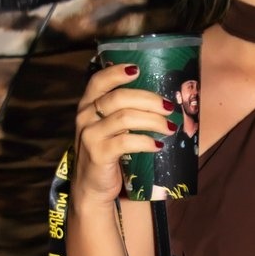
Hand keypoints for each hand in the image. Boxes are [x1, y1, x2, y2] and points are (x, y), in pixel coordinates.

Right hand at [73, 63, 175, 207]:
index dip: (117, 72)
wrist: (92, 187)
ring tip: (169, 127)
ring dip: (152, 121)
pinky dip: (145, 142)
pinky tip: (158, 145)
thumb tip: (161, 101)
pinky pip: (126, 142)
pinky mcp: (98, 154)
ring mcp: (90, 135)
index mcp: (87, 105)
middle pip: (119, 98)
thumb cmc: (107, 153)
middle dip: (148, 100)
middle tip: (168, 107)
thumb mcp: (109, 128)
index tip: (138, 69)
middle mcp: (85, 117)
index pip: (98, 81)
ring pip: (125, 118)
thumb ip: (122, 112)